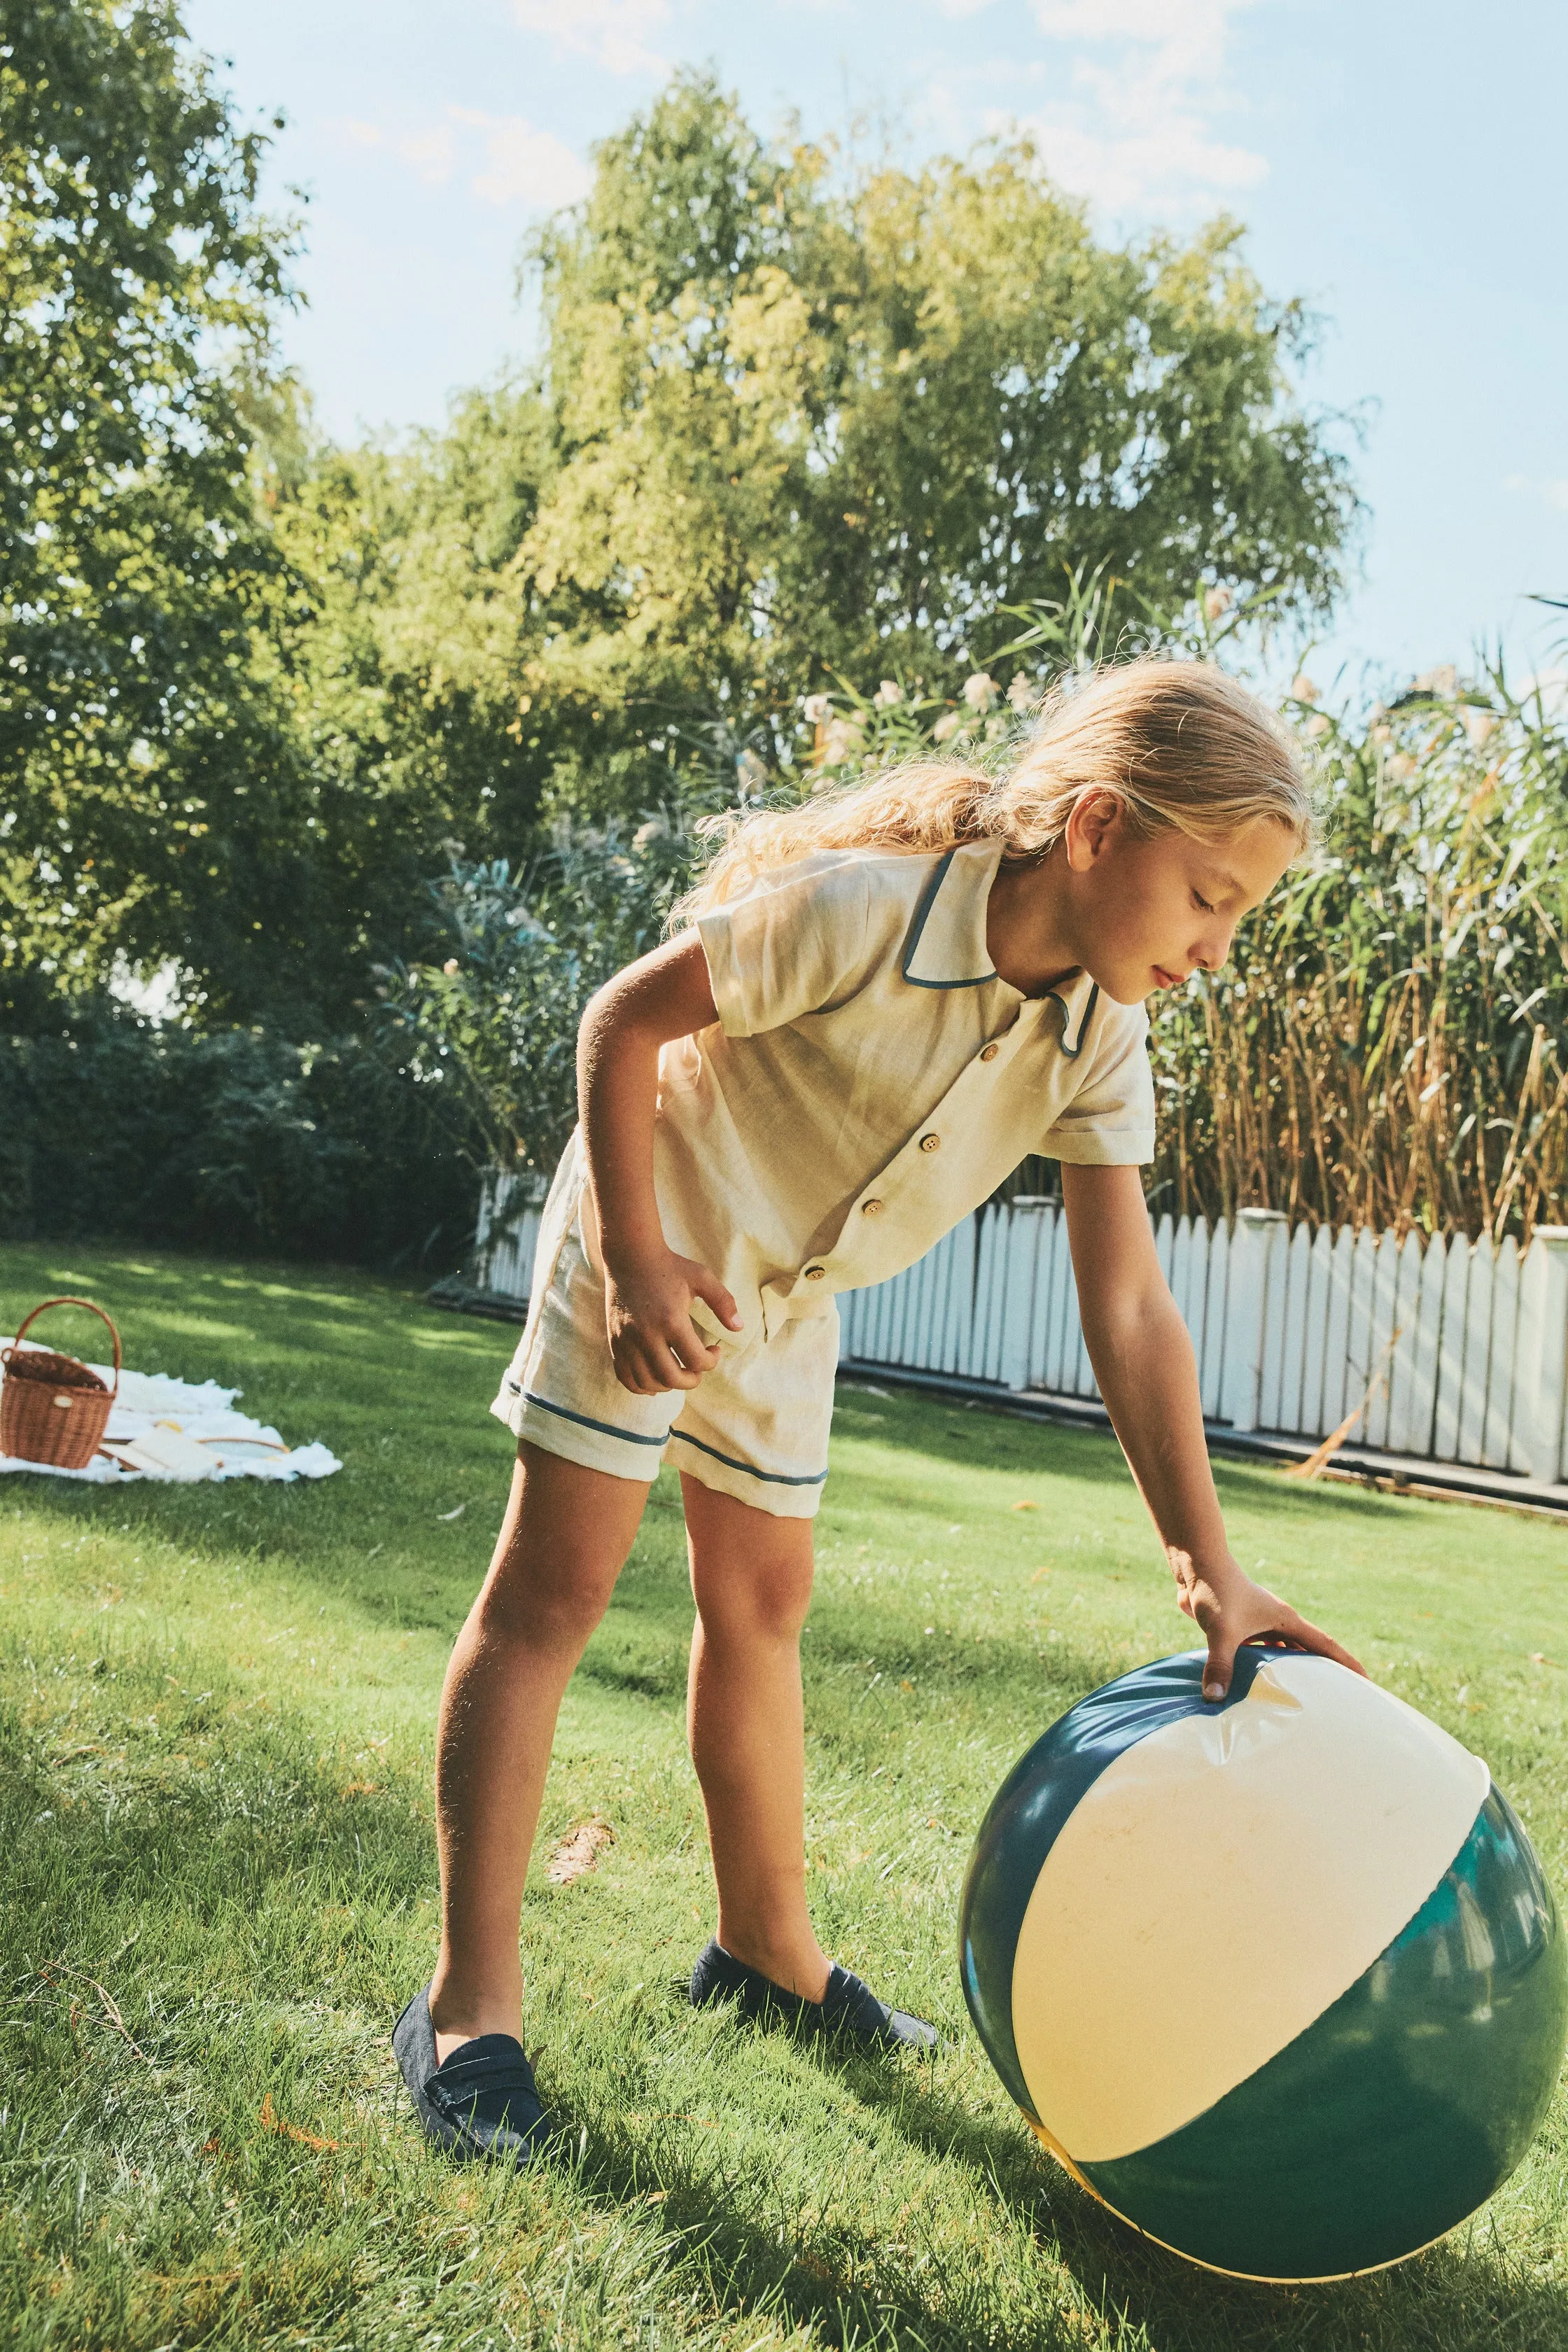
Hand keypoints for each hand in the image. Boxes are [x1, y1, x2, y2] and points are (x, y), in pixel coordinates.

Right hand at [602, 1244, 741, 1395]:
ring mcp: (627, 1340)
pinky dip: (641, 1386)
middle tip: (698, 1368)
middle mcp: (646, 1334)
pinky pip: (625, 1377)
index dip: (712, 1361)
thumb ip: (724, 1302)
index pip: (696, 1361)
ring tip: (678, 1372)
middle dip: (691, 1380)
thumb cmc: (670, 1267)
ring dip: (668, 1385)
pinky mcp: (615, 1342)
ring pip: (647, 1382)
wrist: (630, 1256)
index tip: (714, 1350)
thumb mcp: (702, 1277)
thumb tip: (739, 1328)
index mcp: (671, 1320)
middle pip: (671, 1378)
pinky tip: (656, 1379)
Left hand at [1168, 1548, 1365, 1701]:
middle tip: (1336, 1700)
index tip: (1366, 1681)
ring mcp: (1258, 1624)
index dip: (1347, 1664)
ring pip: (1280, 1654)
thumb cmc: (1217, 1590)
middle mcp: (1276, 1622)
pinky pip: (1256, 1652)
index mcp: (1286, 1621)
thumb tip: (1215, 1698)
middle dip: (1320, 1674)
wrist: (1196, 1564)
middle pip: (1307, 1652)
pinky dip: (1259, 1668)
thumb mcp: (1222, 1631)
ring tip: (1298, 1699)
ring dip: (1288, 1672)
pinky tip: (1254, 1686)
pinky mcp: (1239, 1627)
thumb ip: (1221, 1664)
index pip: (1326, 1646)